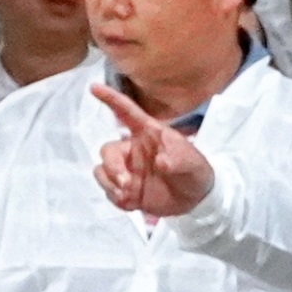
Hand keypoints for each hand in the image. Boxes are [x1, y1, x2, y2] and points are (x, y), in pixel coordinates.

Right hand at [90, 83, 216, 219]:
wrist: (197, 199)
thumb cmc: (194, 170)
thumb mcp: (191, 162)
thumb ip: (177, 160)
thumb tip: (161, 162)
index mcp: (147, 133)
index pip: (127, 112)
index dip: (111, 99)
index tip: (93, 87)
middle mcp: (132, 150)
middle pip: (107, 150)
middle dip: (112, 167)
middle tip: (126, 183)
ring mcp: (128, 171)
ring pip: (102, 171)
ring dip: (110, 183)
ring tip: (127, 195)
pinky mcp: (126, 191)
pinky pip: (109, 192)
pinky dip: (115, 198)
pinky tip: (132, 204)